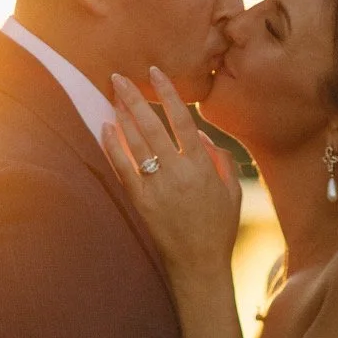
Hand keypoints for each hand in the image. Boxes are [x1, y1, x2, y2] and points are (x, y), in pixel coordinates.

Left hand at [101, 69, 241, 285]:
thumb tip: (202, 138)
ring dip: (121, 115)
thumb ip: (221, 161)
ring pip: (134, 142)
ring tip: (112, 95)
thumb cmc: (219, 229)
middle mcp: (177, 171)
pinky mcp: (140, 201)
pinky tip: (105, 127)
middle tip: (118, 77)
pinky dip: (112, 145)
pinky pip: (122, 167)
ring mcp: (156, 186)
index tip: (155, 72)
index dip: (167, 92)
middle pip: (151, 124)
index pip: (181, 119)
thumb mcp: (232, 193)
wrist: (198, 264)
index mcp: (201, 166)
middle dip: (133, 97)